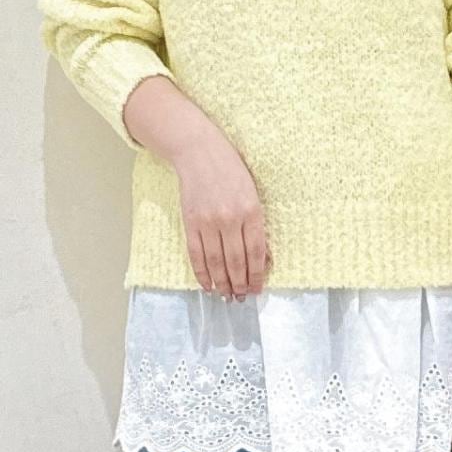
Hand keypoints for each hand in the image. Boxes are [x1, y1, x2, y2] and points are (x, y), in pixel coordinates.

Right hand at [173, 122, 268, 298]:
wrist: (199, 152)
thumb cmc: (230, 171)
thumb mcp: (252, 193)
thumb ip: (256, 223)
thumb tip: (260, 256)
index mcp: (251, 211)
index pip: (256, 252)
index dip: (257, 275)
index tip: (257, 289)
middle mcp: (230, 218)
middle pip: (236, 261)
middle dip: (240, 284)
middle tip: (242, 299)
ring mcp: (208, 222)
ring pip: (216, 262)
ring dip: (222, 283)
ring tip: (227, 297)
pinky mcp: (190, 222)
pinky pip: (196, 254)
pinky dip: (202, 273)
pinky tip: (208, 285)